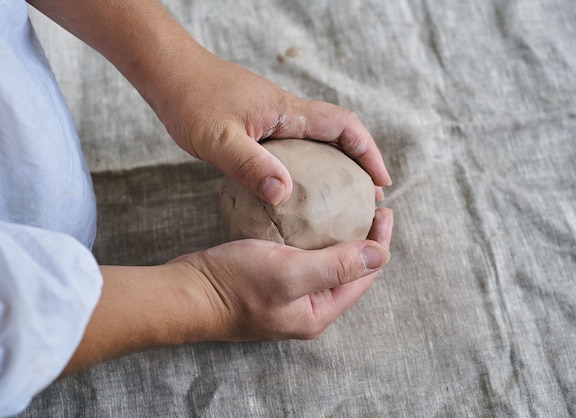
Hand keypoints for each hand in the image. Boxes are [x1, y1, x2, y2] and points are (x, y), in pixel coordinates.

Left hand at [29, 0, 390, 203]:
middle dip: (359, 163)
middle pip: (339, 133)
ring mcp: (273, 115)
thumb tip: (284, 194)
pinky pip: (296, 142)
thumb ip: (250, 165)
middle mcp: (287, 110)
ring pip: (318, 139)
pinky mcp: (259, 120)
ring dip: (336, 164)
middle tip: (366, 197)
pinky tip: (296, 185)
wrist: (166, 71)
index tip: (381, 182)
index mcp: (287, 111)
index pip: (344, 126)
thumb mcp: (217, 139)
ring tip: (340, 197)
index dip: (368, 153)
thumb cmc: (189, 99)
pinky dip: (309, 163)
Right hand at [168, 207, 392, 340]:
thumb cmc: (234, 285)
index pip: (363, 277)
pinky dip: (313, 237)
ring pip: (325, 263)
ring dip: (339, 236)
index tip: (384, 209)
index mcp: (317, 312)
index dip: (378, 243)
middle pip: (347, 271)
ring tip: (346, 206)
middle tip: (368, 204)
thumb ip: (337, 266)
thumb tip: (383, 255)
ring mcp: (287, 296)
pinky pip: (302, 257)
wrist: (185, 293)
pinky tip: (309, 217)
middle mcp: (306, 308)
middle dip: (363, 239)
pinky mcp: (270, 282)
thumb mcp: (290, 273)